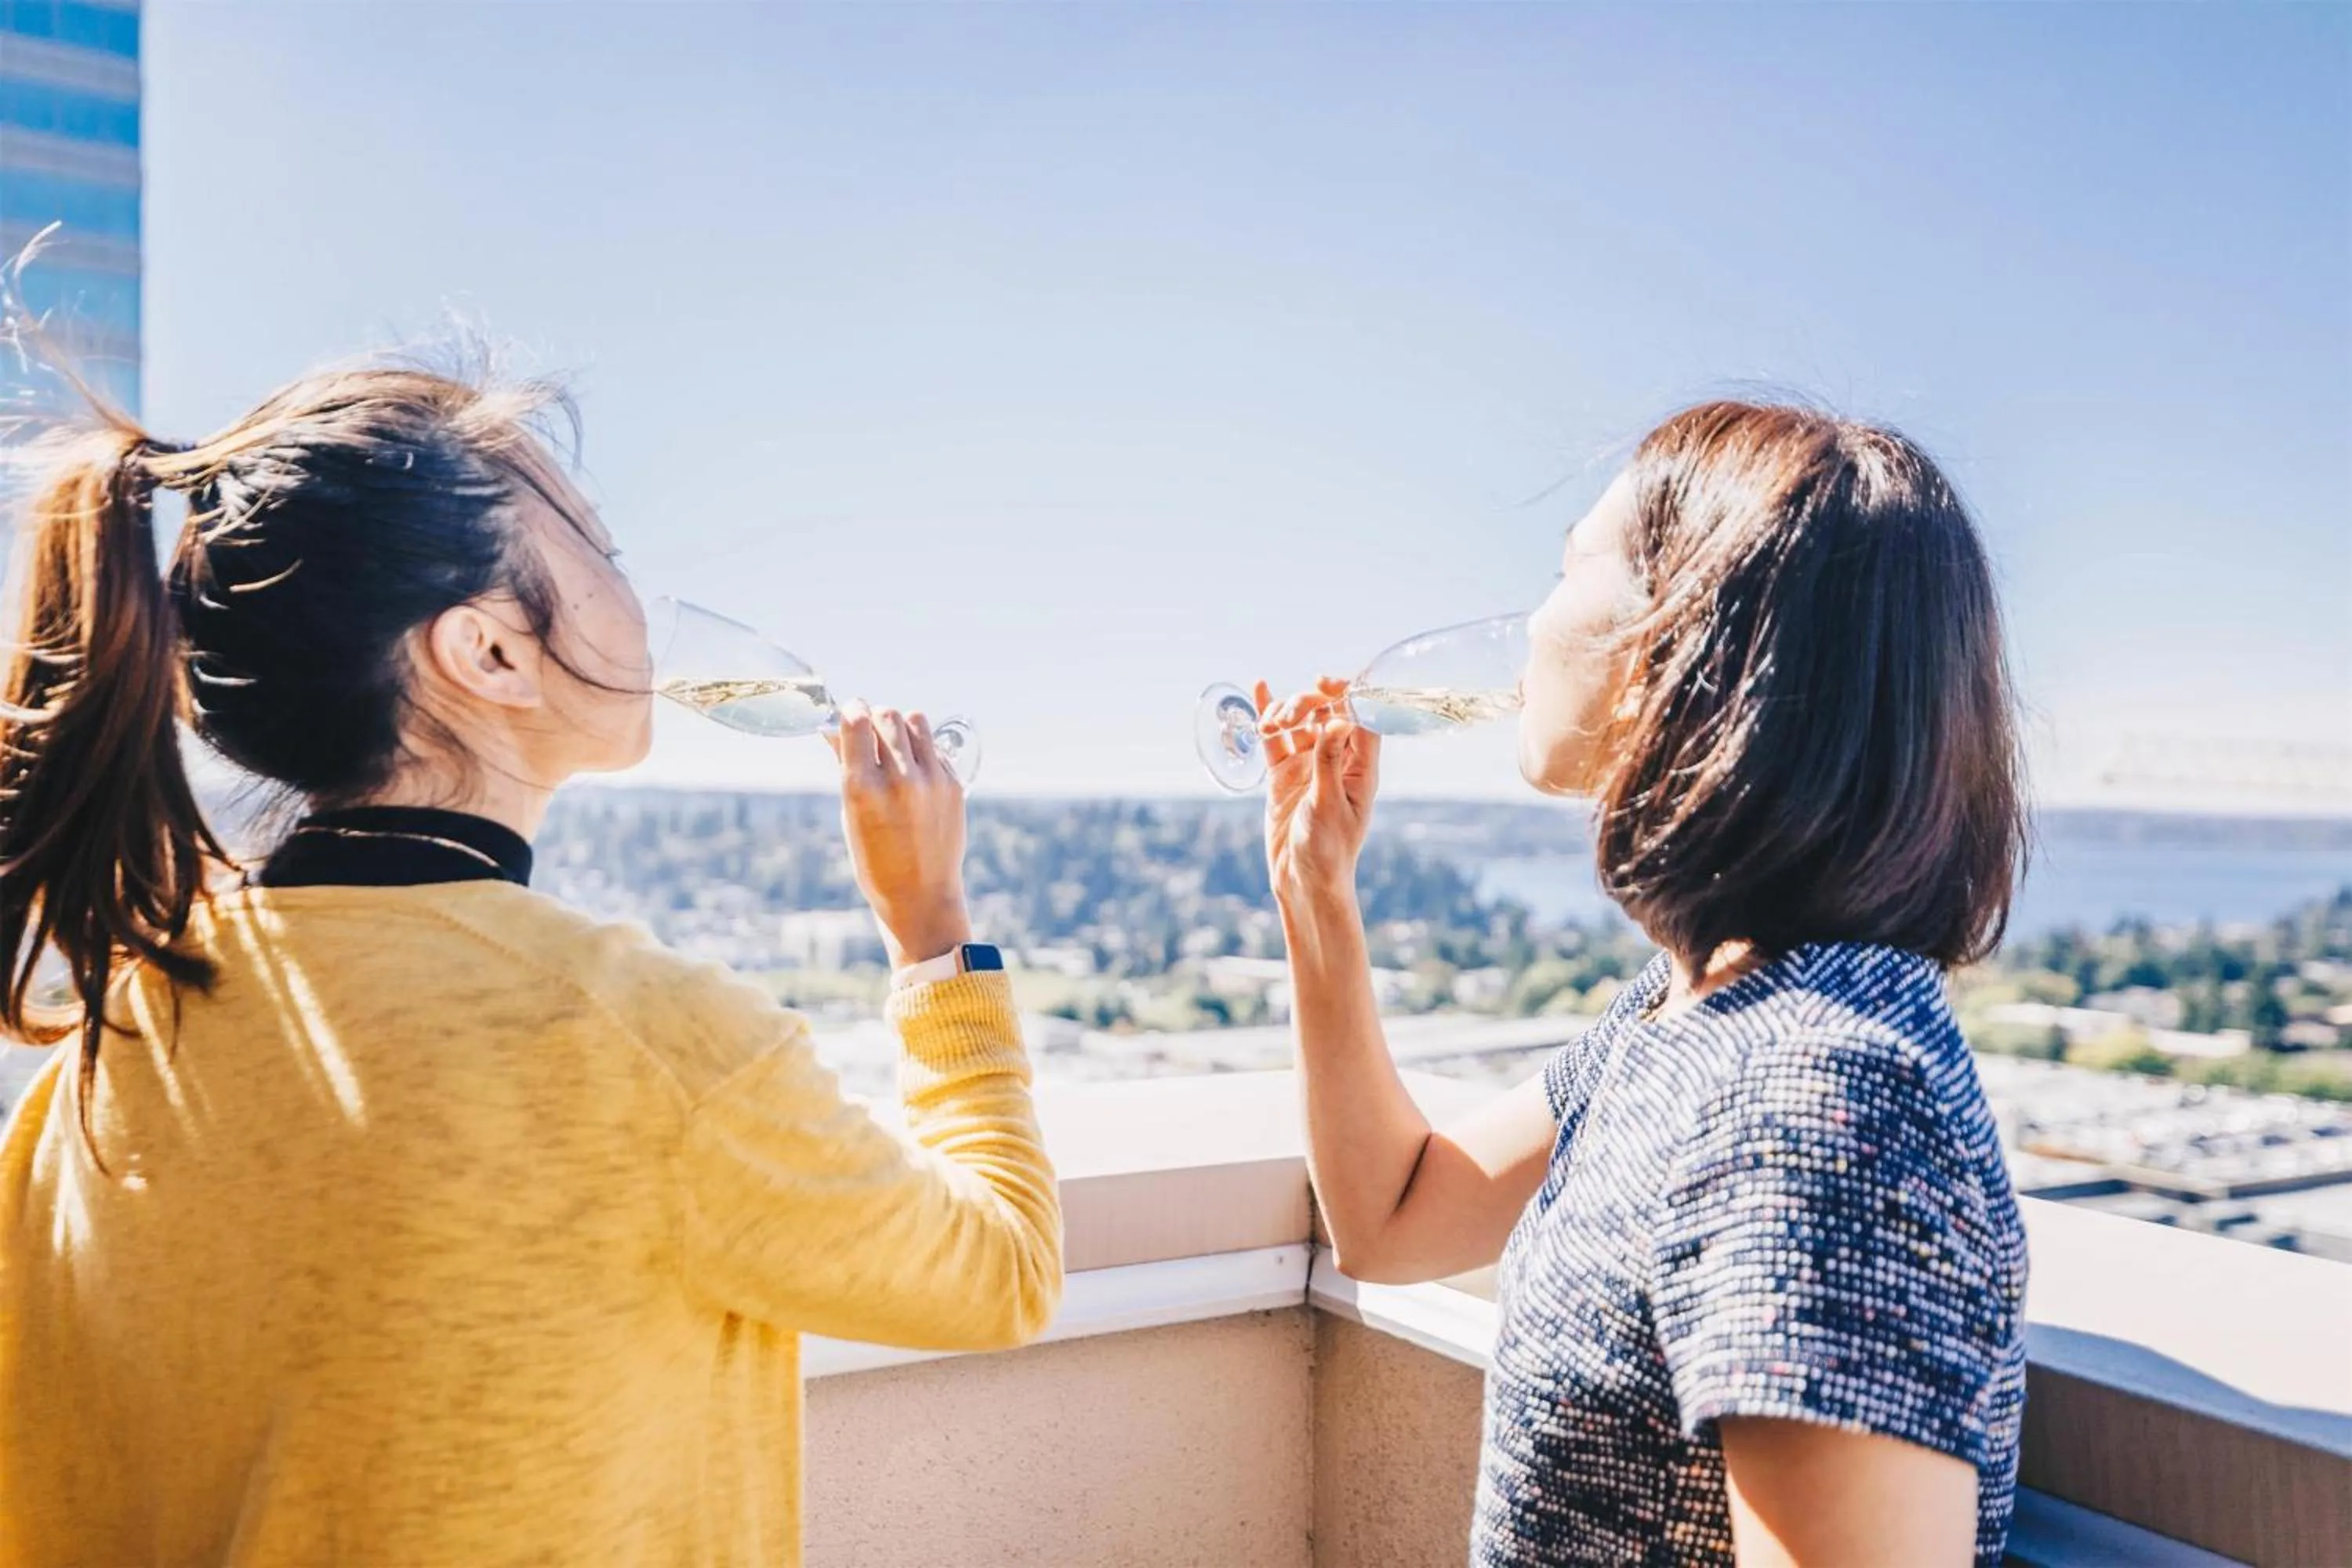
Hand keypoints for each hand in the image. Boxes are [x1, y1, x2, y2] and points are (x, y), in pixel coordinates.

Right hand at [828, 702, 972, 967]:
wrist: (920, 896)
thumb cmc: (874, 858)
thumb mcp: (849, 814)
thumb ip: (846, 766)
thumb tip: (834, 726)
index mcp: (863, 790)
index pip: (857, 721)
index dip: (850, 711)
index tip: (849, 714)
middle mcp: (899, 780)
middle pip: (887, 715)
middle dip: (874, 718)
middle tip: (871, 734)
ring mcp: (932, 781)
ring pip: (915, 720)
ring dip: (901, 727)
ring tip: (895, 747)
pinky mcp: (954, 785)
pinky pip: (934, 746)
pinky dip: (921, 749)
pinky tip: (914, 770)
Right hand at [1259, 677, 1380, 907]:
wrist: (1303, 882)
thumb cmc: (1327, 851)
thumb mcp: (1328, 806)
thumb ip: (1328, 762)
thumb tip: (1339, 720)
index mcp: (1360, 769)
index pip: (1361, 717)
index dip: (1346, 693)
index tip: (1323, 682)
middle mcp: (1337, 762)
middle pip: (1327, 714)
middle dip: (1307, 704)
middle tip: (1288, 715)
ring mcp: (1309, 767)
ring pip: (1300, 724)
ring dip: (1285, 712)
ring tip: (1270, 723)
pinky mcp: (1285, 777)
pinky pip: (1277, 740)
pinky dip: (1268, 717)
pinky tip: (1259, 690)